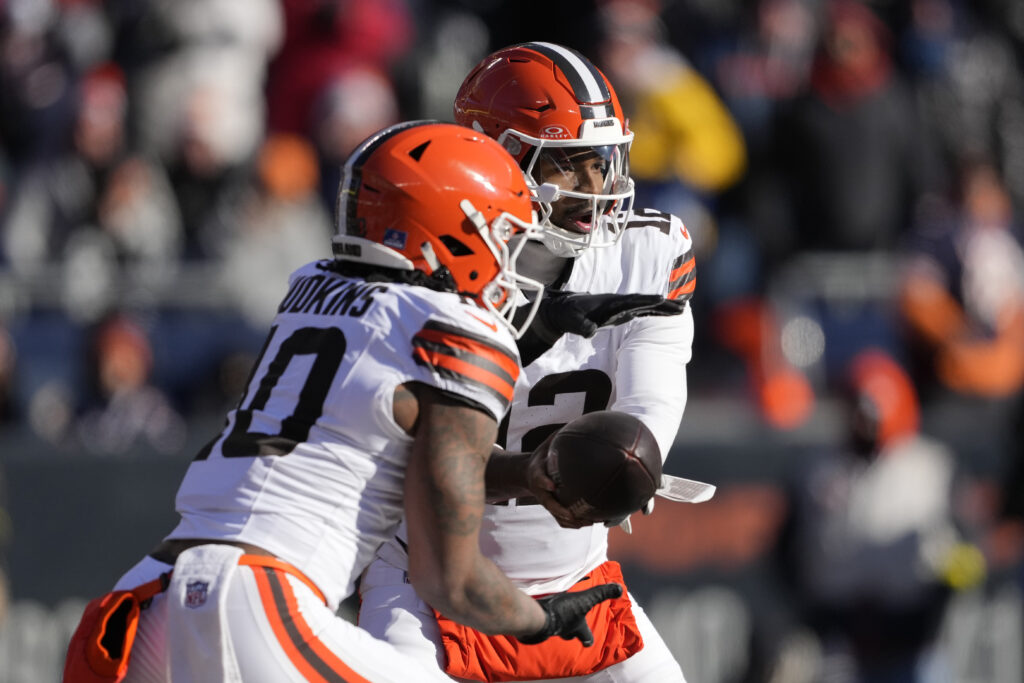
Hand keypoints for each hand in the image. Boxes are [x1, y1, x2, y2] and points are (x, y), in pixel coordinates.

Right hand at [518, 583, 622, 645]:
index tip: (590, 642)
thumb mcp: (586, 599)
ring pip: (557, 628)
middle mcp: (564, 631)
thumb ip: (601, 594)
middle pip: (569, 634)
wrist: (537, 616)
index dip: (588, 638)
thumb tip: (620, 589)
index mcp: (577, 628)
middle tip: (572, 626)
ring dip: (558, 622)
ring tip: (557, 614)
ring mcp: (550, 628)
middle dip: (572, 630)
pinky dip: (545, 616)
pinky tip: (543, 609)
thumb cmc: (563, 611)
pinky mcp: (538, 622)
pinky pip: (544, 620)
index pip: (586, 637)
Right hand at [525, 433, 590, 528]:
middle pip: (548, 504)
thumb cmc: (542, 456)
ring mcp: (546, 501)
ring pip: (556, 515)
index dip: (544, 483)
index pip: (539, 479)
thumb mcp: (548, 443)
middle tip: (575, 514)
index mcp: (537, 474)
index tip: (552, 485)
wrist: (527, 473)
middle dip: (560, 510)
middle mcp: (541, 490)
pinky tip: (591, 522)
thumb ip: (561, 434)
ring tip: (589, 522)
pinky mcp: (552, 507)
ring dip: (571, 521)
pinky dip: (574, 524)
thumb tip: (583, 420)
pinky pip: (561, 520)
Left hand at [538, 291, 685, 338]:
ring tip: (681, 309)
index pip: (631, 302)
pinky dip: (654, 311)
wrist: (564, 310)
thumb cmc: (569, 316)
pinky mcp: (621, 313)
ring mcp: (621, 308)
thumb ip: (583, 327)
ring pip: (646, 307)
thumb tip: (590, 331)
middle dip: (663, 304)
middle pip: (644, 303)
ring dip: (663, 308)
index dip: (646, 301)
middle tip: (682, 306)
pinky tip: (666, 313)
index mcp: (610, 303)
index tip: (660, 299)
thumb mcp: (574, 322)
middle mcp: (619, 303)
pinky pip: (642, 311)